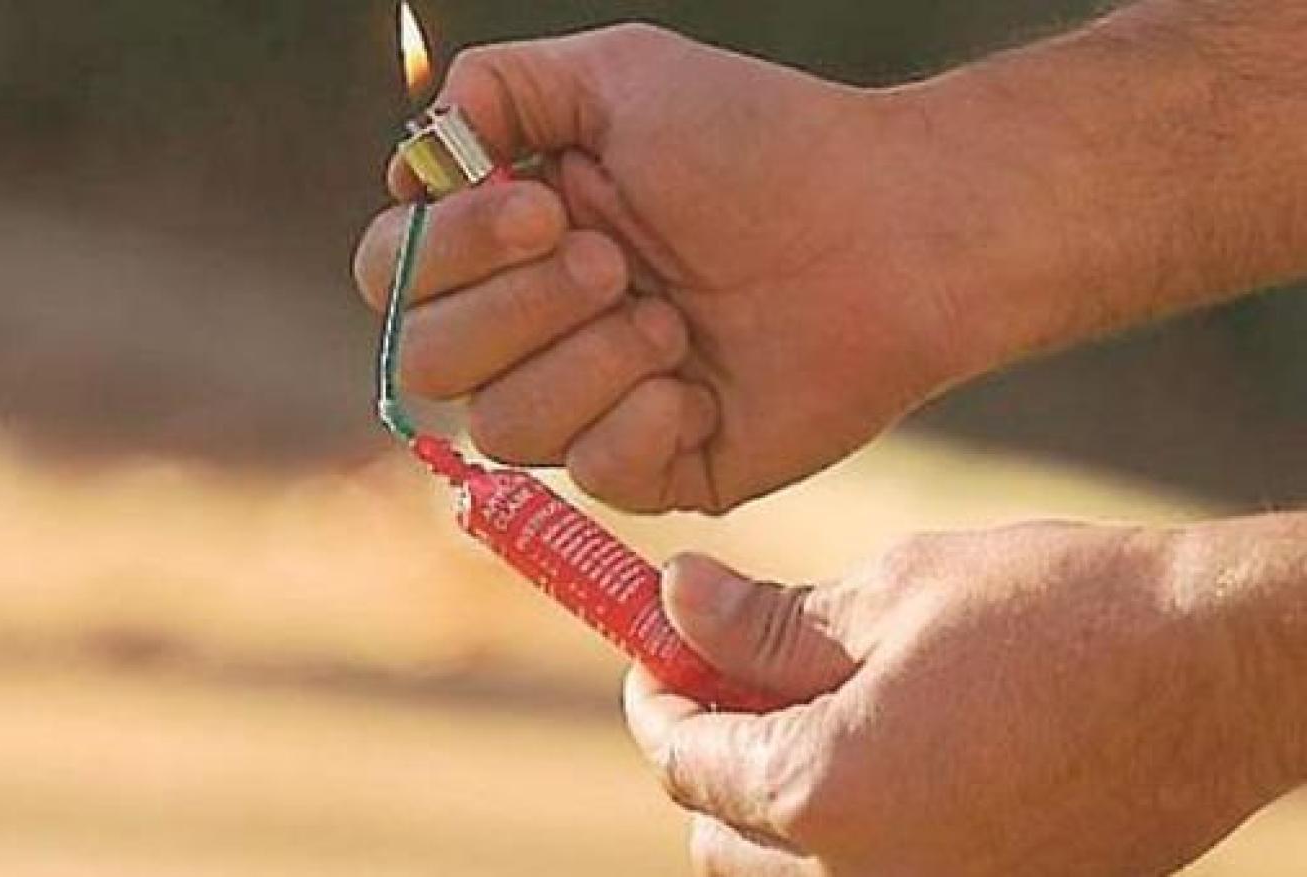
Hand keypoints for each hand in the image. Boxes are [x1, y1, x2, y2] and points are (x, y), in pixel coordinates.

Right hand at [354, 25, 985, 513]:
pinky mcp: (654, 467)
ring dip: (590, 362)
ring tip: (676, 319)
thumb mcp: (619, 75)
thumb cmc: (760, 142)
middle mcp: (533, 328)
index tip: (543, 206)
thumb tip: (415, 162)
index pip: (393, 275)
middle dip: (518, 310)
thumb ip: (497, 91)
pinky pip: (592, 475)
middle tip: (618, 259)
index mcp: (510, 240)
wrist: (889, 227)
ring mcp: (590, 403)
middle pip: (426, 364)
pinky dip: (643, 421)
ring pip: (503, 428)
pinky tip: (705, 384)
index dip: (443, 254)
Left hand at [624, 521, 1306, 874]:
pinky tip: (876, 752)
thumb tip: (673, 600)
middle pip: (719, 840)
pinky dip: (843, 835)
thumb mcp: (891, 597)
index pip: (682, 763)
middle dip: (706, 757)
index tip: (659, 651)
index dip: (657, 697)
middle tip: (728, 676)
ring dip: (768, 806)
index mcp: (825, 795)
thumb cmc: (1059, 615)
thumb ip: (763, 623)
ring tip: (807, 709)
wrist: (1219, 670)